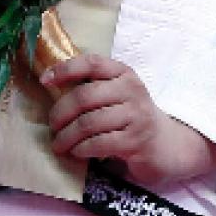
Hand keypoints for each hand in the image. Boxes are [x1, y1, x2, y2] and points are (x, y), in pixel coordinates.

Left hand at [40, 54, 215, 183]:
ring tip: (60, 145)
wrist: (170, 145)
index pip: (92, 63)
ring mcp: (136, 116)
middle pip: (84, 96)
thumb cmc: (134, 119)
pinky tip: (78, 152)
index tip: (45, 80)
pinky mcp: (136, 141)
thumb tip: (52, 87)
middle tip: (52, 127)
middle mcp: (131, 90)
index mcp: (124, 74)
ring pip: (88, 123)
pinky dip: (82, 149)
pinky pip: (99, 143)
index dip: (65, 69)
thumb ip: (93, 89)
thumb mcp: (118, 96)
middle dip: (60, 113)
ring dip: (67, 137)